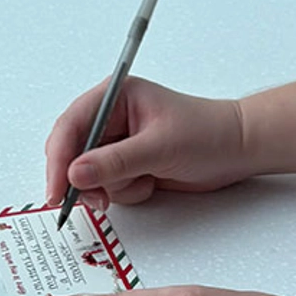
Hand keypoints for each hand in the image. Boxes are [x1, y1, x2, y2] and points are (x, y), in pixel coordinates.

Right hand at [44, 78, 250, 208]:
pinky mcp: (128, 164)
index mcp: (115, 95)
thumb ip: (116, 161)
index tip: (58, 188)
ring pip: (90, 174)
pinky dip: (126, 192)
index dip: (59, 157)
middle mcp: (112, 117)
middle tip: (91, 200)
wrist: (237, 150)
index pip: (72, 125)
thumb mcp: (159, 147)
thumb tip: (75, 173)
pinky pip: (109, 186)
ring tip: (143, 182)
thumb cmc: (207, 133)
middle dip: (84, 178)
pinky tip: (150, 184)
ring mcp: (119, 142)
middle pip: (73, 151)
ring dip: (112, 187)